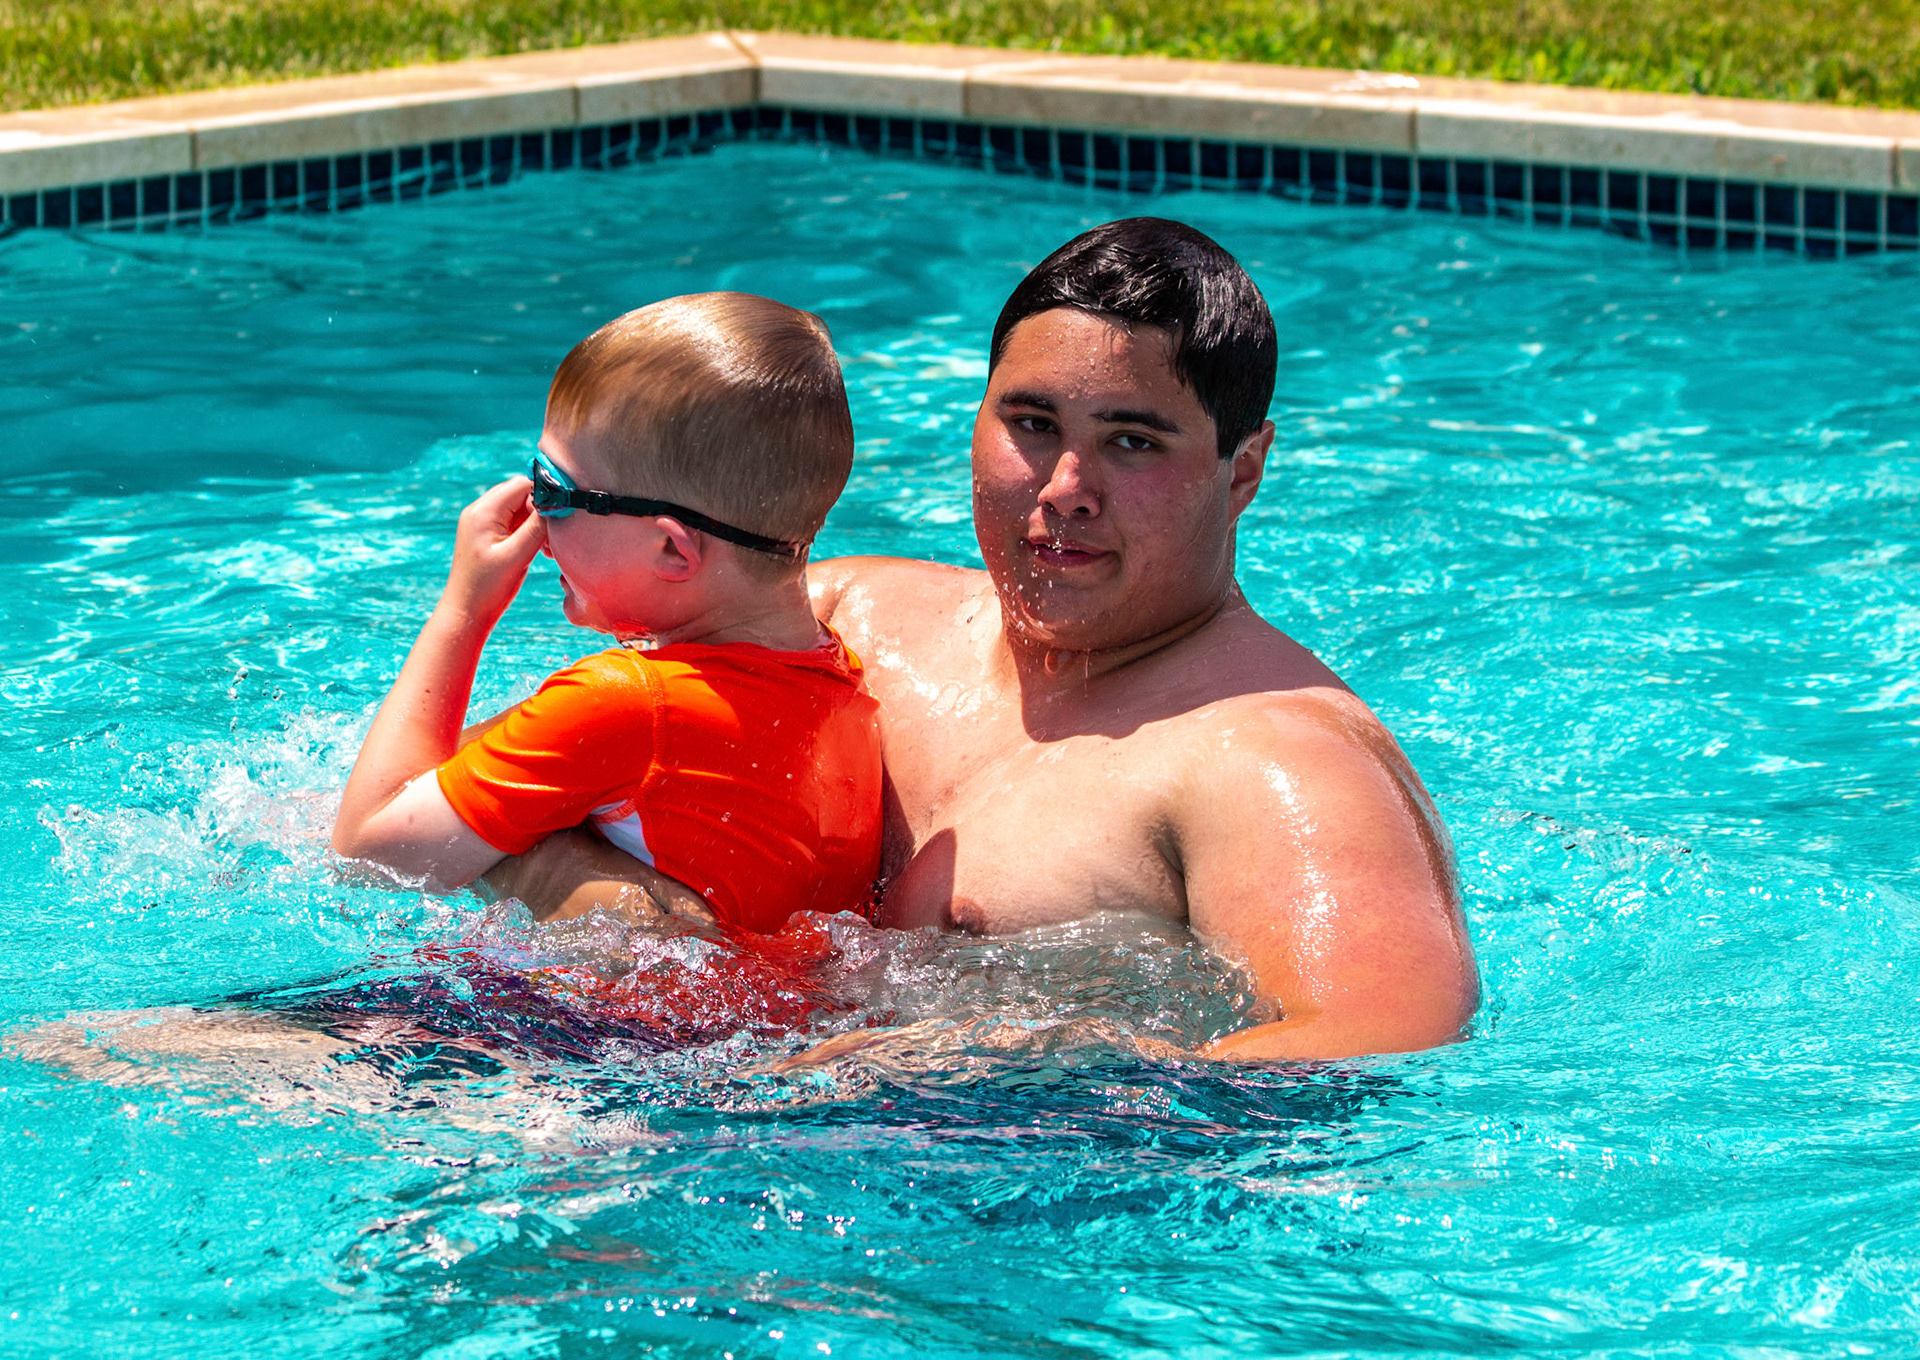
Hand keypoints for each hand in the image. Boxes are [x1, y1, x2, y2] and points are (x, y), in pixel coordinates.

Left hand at [441, 476, 546, 627]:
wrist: (467, 612)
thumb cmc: (489, 587)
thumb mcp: (518, 555)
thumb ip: (537, 526)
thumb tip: (559, 502)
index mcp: (483, 512)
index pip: (521, 484)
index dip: (546, 495)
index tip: (563, 514)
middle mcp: (479, 511)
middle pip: (520, 494)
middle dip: (542, 510)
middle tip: (554, 536)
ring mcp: (482, 523)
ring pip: (519, 508)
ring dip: (537, 523)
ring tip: (547, 547)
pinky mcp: (487, 535)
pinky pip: (513, 522)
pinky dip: (528, 531)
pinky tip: (539, 549)